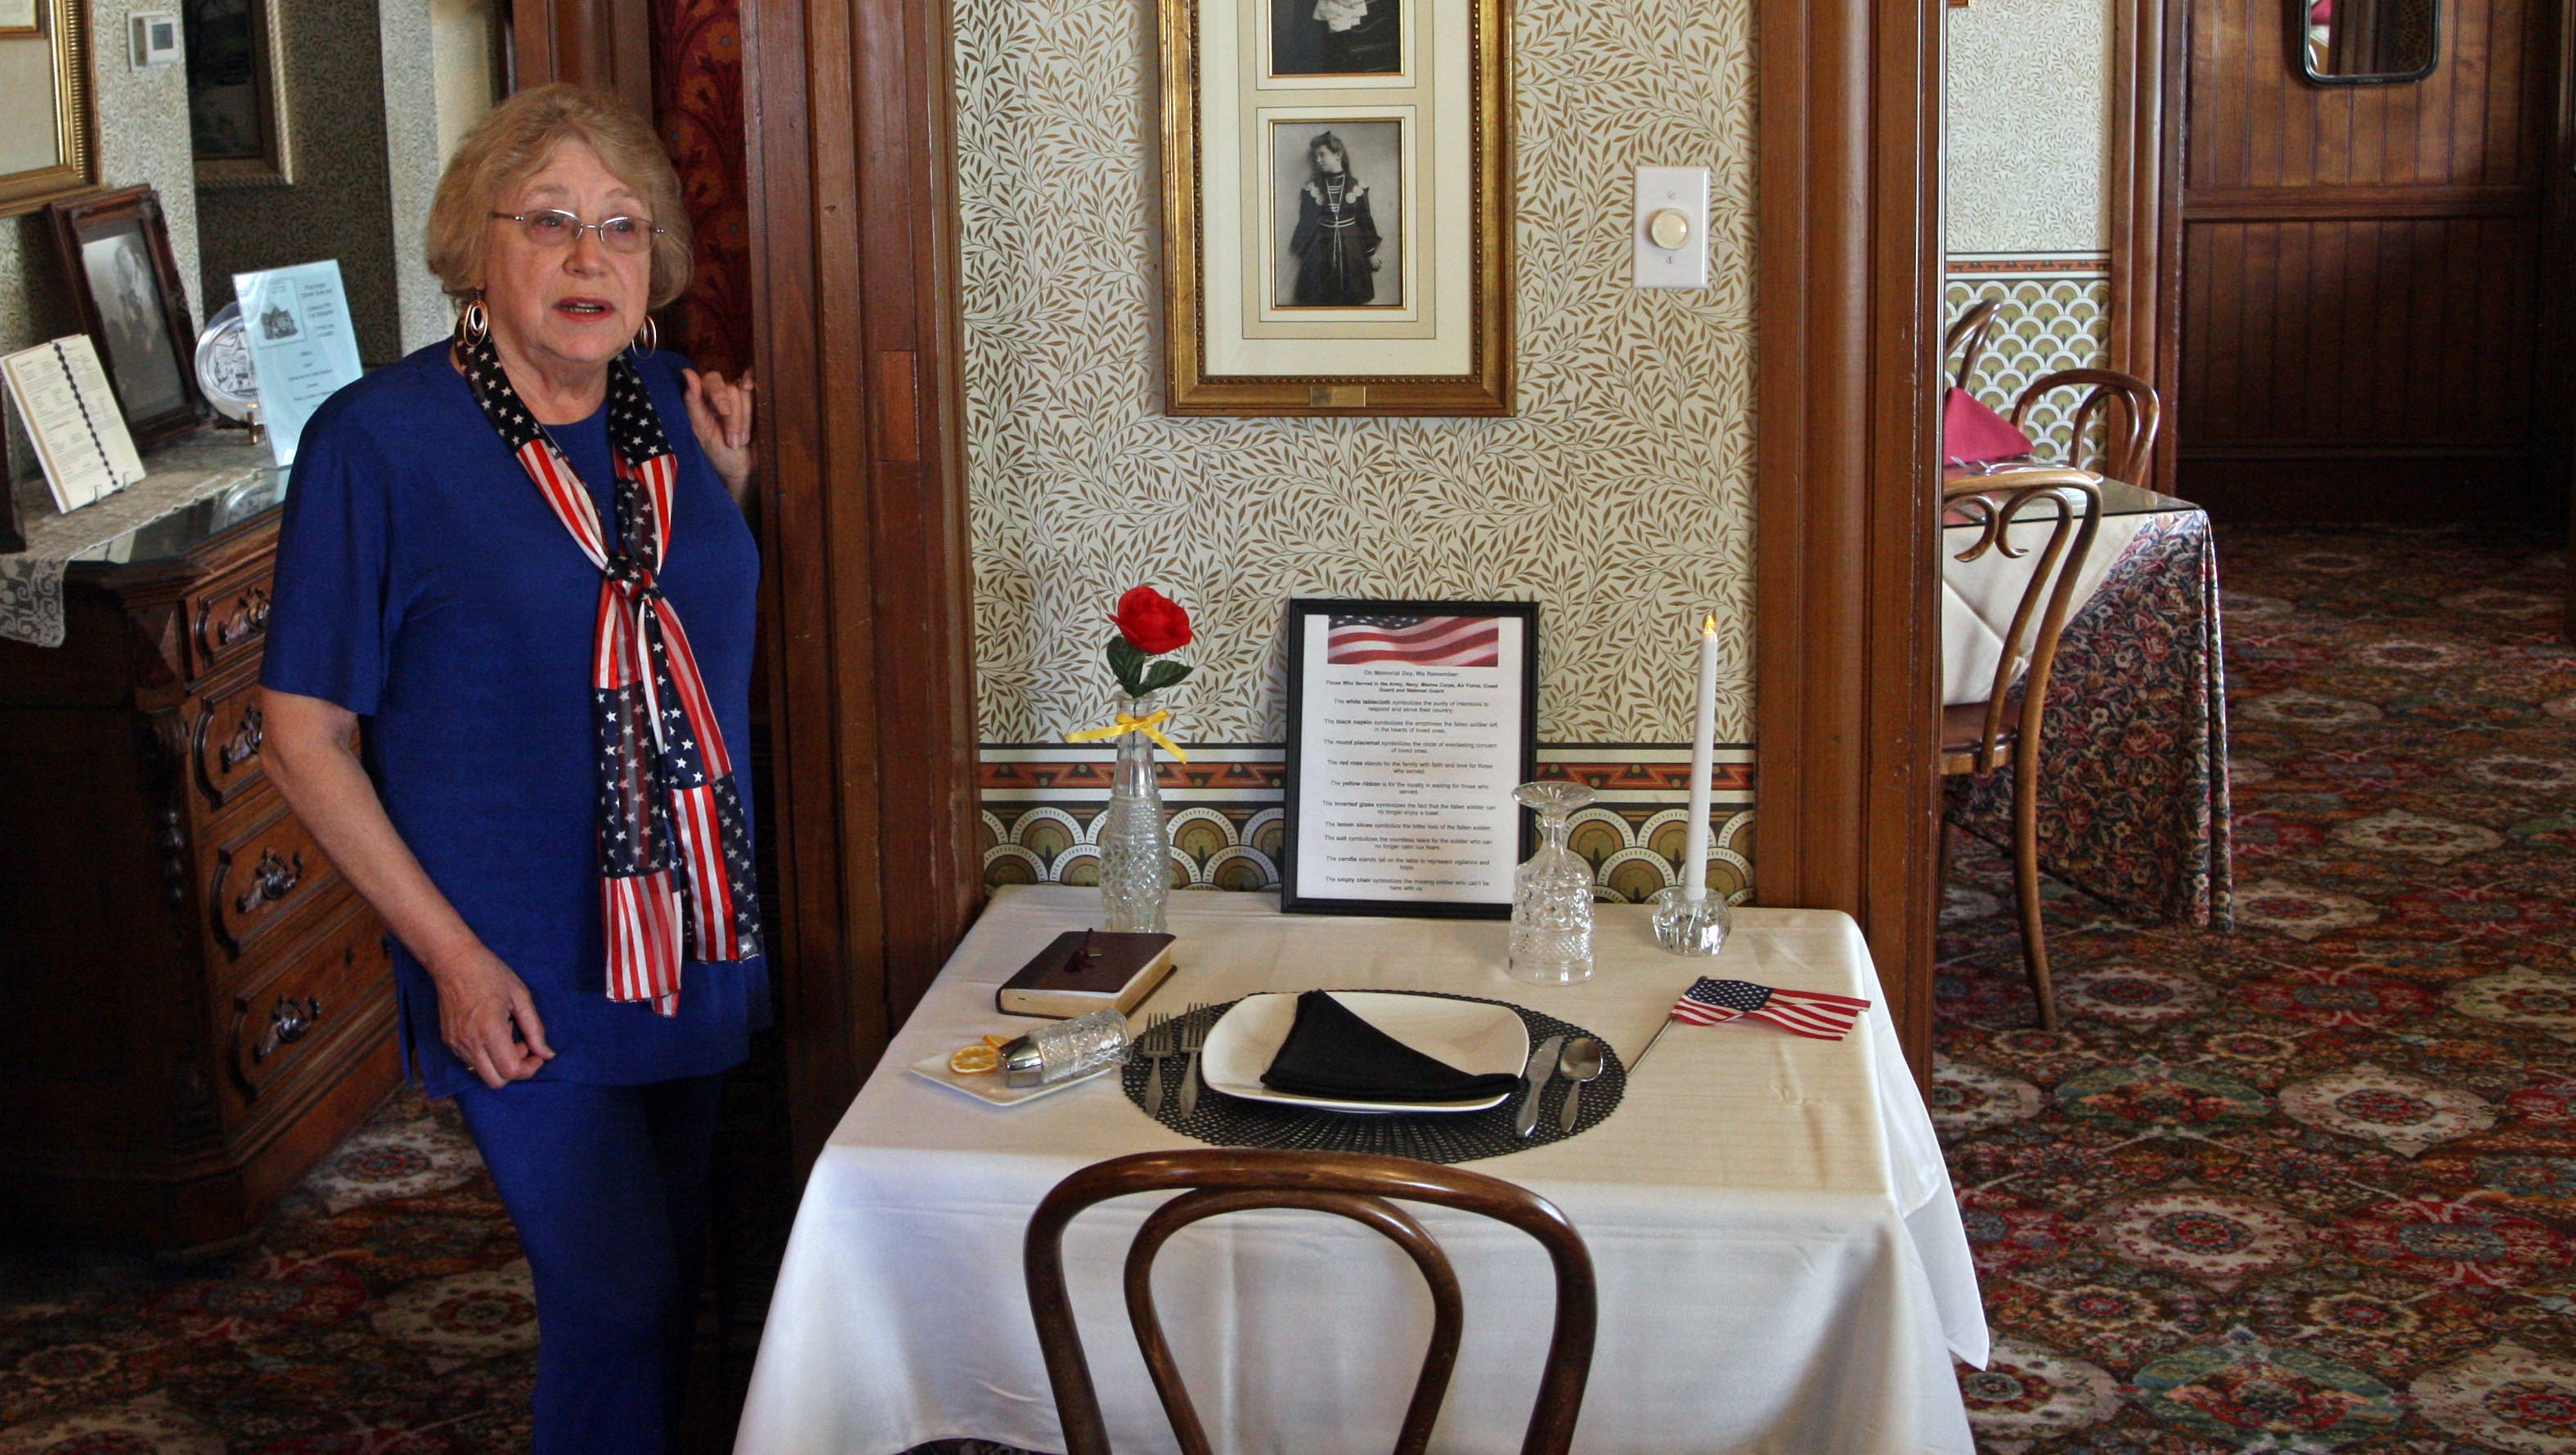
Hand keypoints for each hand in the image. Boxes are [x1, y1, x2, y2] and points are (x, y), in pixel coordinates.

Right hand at [427, 945, 554, 1088]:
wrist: (454, 962)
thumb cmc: (491, 974)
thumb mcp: (521, 997)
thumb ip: (535, 1029)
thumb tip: (547, 1054)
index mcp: (490, 1030)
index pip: (510, 1071)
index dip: (528, 1068)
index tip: (536, 1053)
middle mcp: (470, 1042)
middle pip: (495, 1081)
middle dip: (514, 1070)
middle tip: (521, 1045)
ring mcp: (456, 1043)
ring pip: (481, 1073)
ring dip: (499, 1062)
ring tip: (505, 1033)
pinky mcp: (448, 1041)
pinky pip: (470, 1061)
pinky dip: (485, 1055)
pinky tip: (490, 1031)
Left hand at [684, 367, 756, 500]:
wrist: (743, 470)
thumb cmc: (718, 453)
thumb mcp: (702, 431)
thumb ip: (693, 402)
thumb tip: (687, 372)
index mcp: (704, 397)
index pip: (712, 380)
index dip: (719, 394)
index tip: (724, 412)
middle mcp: (723, 393)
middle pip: (731, 389)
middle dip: (734, 418)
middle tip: (732, 441)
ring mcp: (742, 397)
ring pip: (747, 394)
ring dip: (745, 420)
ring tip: (741, 440)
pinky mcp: (759, 403)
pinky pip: (760, 390)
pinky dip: (758, 391)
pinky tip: (756, 400)